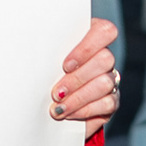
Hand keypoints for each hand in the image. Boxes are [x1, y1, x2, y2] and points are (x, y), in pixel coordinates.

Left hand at [51, 18, 118, 133]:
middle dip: (77, 79)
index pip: (104, 31)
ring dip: (79, 98)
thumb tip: (34, 52)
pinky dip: (86, 111)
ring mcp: (110, 78)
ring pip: (106, 83)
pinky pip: (108, 104)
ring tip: (58, 107)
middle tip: (56, 93)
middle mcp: (104, 56)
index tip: (65, 66)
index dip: (87, 48)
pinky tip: (69, 114)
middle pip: (105, 59)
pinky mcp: (111, 100)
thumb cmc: (41, 74)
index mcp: (89, 37)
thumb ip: (48, 52)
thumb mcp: (43, 60)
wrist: (45, 105)